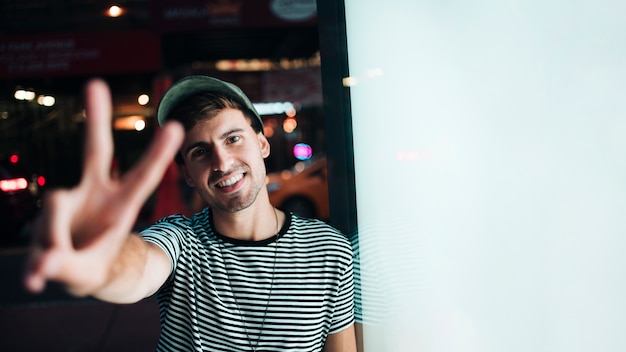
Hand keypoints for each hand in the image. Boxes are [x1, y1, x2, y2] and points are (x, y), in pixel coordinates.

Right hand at [24, 78, 183, 294]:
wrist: (77, 271)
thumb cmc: (92, 263)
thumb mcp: (86, 272)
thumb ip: (65, 266)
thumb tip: (41, 264)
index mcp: (122, 205)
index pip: (144, 177)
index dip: (158, 153)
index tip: (176, 125)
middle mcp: (96, 194)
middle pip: (95, 151)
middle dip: (96, 118)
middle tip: (94, 83)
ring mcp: (70, 199)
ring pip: (55, 210)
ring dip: (55, 241)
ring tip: (55, 267)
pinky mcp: (46, 213)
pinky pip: (40, 234)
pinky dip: (40, 261)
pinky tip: (38, 277)